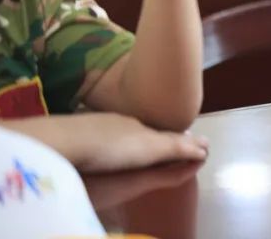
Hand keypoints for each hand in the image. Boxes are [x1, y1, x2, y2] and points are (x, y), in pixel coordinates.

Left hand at [69, 113, 207, 173]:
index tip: (189, 143)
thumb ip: (176, 147)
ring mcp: (98, 124)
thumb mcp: (151, 148)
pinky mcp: (78, 132)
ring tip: (135, 146)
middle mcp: (122, 121)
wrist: (66, 139)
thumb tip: (204, 146)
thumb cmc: (113, 147)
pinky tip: (102, 148)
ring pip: (120, 131)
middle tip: (163, 144)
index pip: (163, 133)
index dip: (177, 140)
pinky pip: (99, 134)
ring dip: (130, 137)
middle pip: (143, 129)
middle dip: (155, 135)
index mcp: (140, 126)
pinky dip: (107, 140)